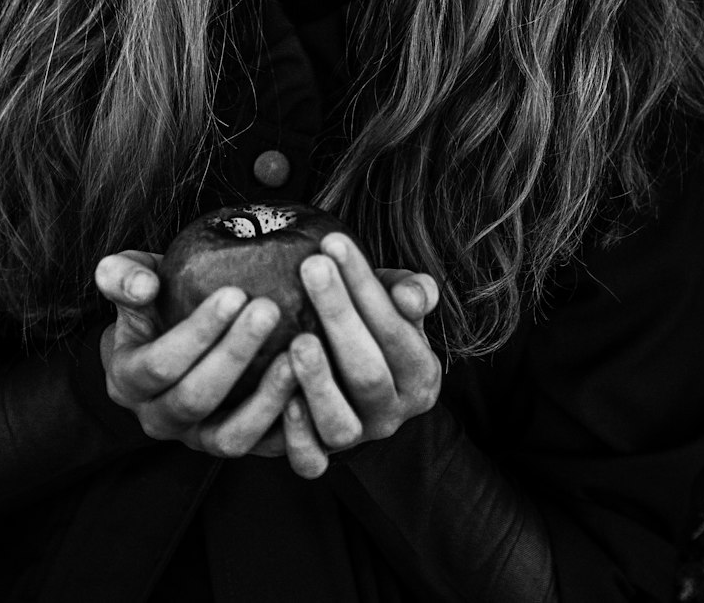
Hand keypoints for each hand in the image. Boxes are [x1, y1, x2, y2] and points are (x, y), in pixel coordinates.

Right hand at [94, 250, 297, 458]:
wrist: (168, 339)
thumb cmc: (156, 301)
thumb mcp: (131, 280)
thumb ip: (123, 276)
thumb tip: (143, 285)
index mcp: (128, 381)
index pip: (159, 365)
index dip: (197, 333)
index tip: (235, 293)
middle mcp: (159, 419)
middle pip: (196, 399)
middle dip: (234, 354)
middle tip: (269, 309)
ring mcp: (199, 439)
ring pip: (231, 437)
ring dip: (266, 398)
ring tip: (297, 353)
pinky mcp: (239, 446)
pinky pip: (267, 450)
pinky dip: (292, 427)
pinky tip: (314, 386)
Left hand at [282, 235, 441, 478]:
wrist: (356, 377)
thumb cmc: (373, 325)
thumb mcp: (399, 303)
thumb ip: (413, 292)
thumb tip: (409, 295)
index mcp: (420, 374)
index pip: (396, 329)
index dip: (365, 286)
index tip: (333, 242)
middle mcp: (392, 413)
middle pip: (367, 371)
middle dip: (339, 314)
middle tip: (311, 266)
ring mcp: (357, 438)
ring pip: (340, 423)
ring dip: (317, 380)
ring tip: (297, 339)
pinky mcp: (321, 457)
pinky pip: (309, 461)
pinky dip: (296, 435)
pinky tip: (283, 399)